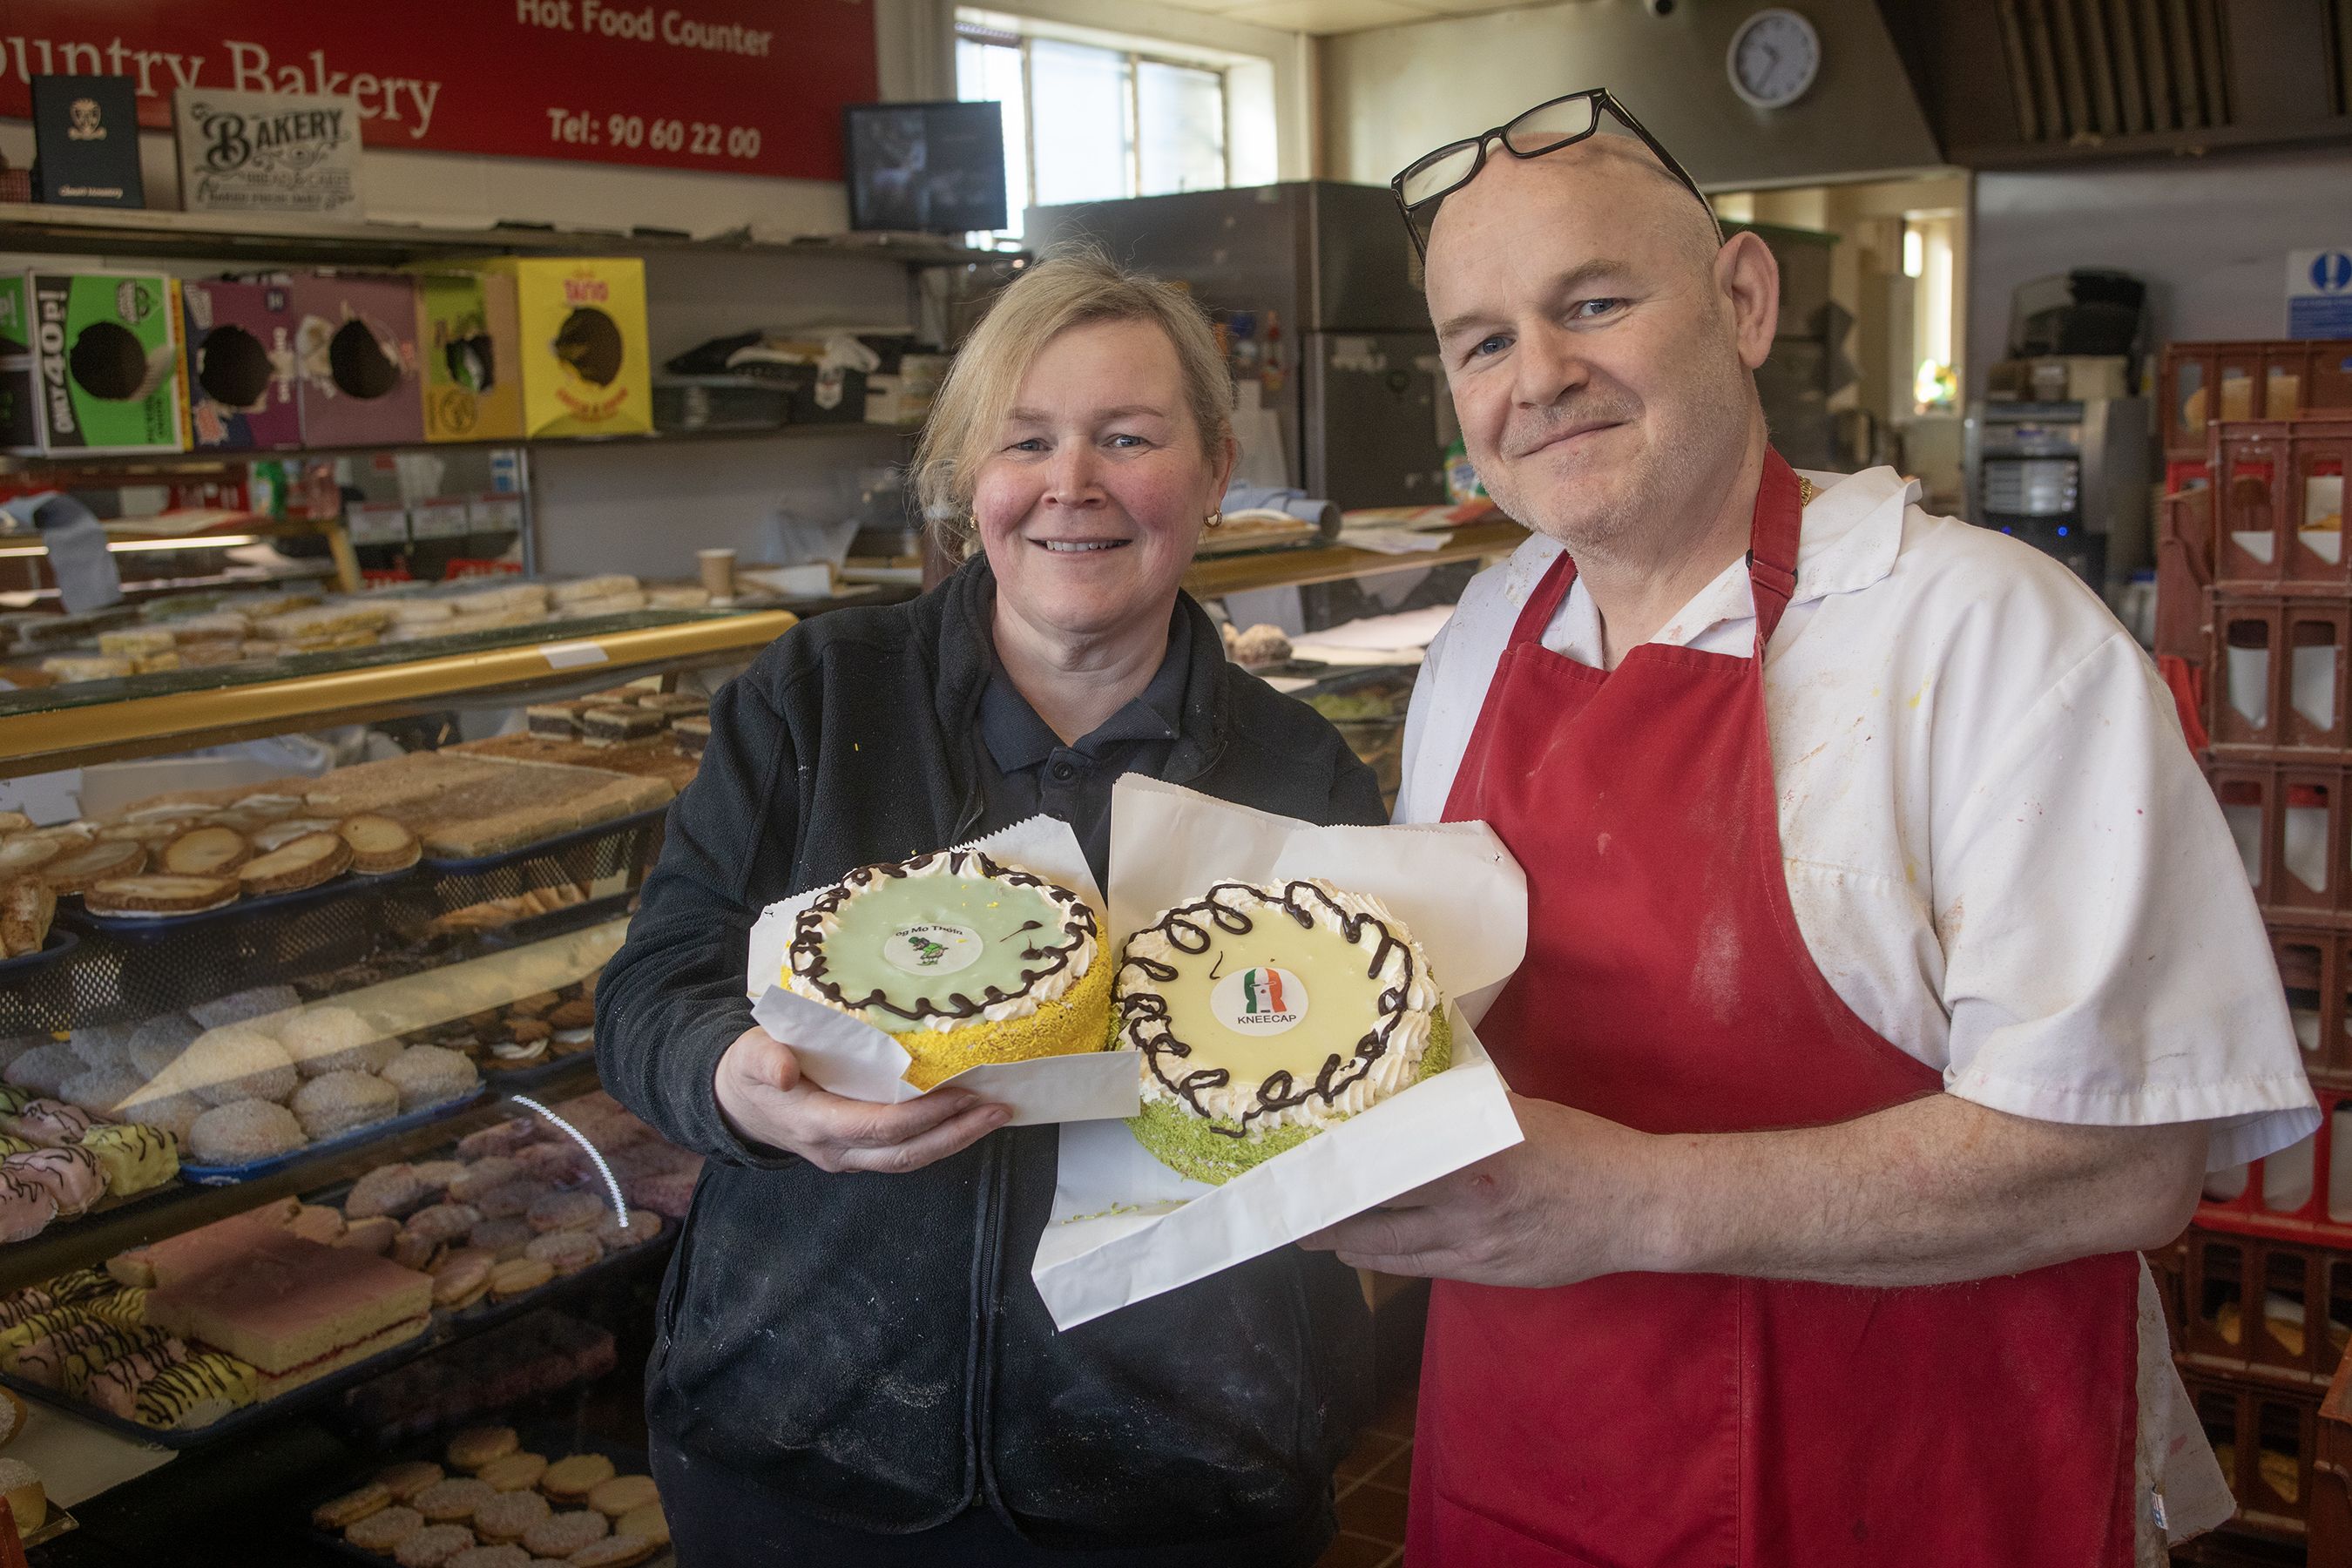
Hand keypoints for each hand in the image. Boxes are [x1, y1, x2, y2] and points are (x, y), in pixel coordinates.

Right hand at [713, 1026, 1008, 1173]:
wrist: (738, 1104)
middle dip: (955, 1134)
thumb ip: (764, 1059)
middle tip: (998, 1109)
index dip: (921, 1115)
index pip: (878, 1127)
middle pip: (905, 1154)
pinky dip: (939, 1137)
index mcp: (816, 1124)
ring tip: (995, 1114)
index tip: (960, 1094)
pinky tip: (967, 1118)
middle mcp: (838, 1150)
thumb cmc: (750, 1072)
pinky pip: (905, 1152)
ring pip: (910, 1159)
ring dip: (955, 1140)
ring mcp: (850, 1157)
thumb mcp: (749, 1056)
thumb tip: (783, 1069)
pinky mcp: (860, 1151)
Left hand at [1298, 1095, 1666, 1287]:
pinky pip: (1422, 1269)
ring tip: (1315, 1235)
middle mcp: (1464, 1208)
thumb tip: (1406, 1100)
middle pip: (1375, 1217)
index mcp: (1468, 1158)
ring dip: (1349, 1244)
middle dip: (1328, 1219)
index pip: (1384, 1165)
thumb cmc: (1579, 1147)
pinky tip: (1366, 1253)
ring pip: (1391, 1252)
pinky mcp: (1487, 1276)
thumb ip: (1458, 1114)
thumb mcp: (1514, 1114)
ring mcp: (1474, 1249)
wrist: (1636, 1207)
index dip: (1338, 1171)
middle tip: (1291, 1213)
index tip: (1303, 1165)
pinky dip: (1388, 1260)